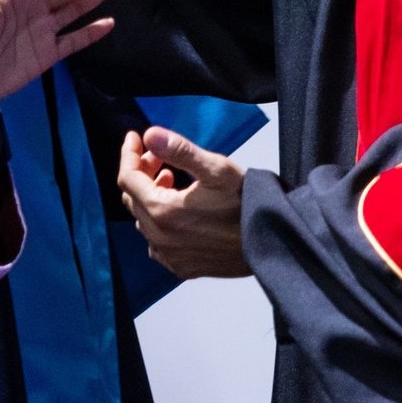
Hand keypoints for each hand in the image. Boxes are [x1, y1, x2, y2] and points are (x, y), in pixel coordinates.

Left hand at [117, 128, 249, 278]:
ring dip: (150, 196)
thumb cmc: (247, 203)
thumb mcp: (216, 170)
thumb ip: (180, 150)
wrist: (274, 243)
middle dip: (141, 173)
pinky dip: (159, 222)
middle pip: (133, 199)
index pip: (127, 179)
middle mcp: (159, 238)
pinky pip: (157, 242)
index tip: (135, 138)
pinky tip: (178, 210)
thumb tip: (150, 135)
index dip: (129, 155)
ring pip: (143, 221)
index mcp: (162, 212)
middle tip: (159, 158)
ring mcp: (169, 256)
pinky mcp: (182, 267)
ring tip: (170, 179)